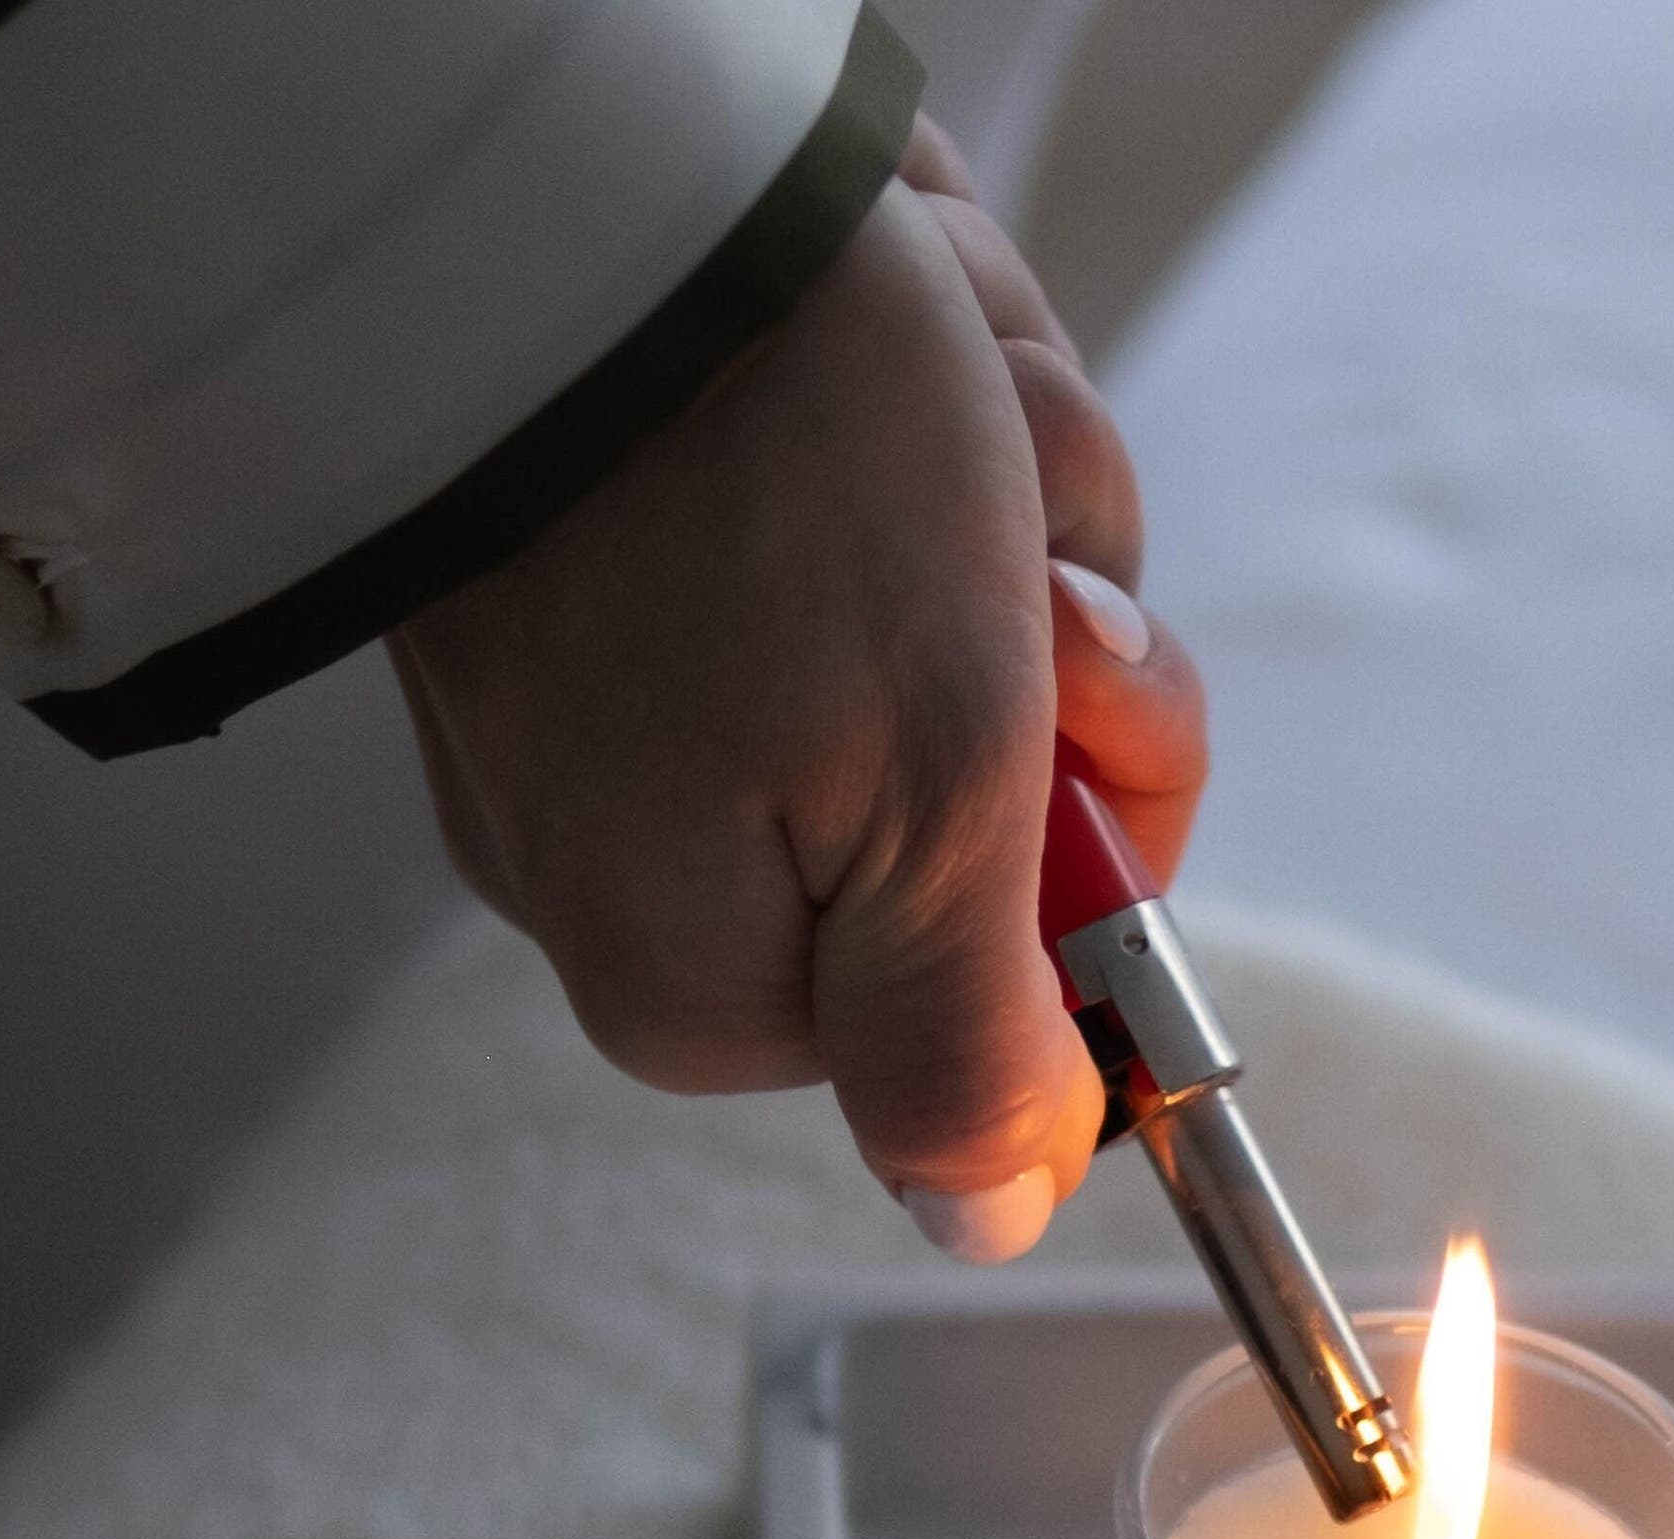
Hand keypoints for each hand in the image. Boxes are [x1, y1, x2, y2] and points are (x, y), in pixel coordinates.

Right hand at [387, 123, 1207, 1261]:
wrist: (586, 180)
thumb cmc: (767, 469)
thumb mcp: (936, 793)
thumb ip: (965, 1044)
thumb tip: (989, 1222)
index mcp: (713, 979)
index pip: (1018, 985)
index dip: (1088, 829)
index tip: (1055, 688)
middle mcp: (646, 867)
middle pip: (995, 803)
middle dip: (1051, 628)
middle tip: (992, 531)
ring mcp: (624, 706)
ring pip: (959, 633)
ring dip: (1005, 497)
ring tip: (920, 405)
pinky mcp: (625, 560)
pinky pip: (864, 518)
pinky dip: (920, 418)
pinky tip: (871, 350)